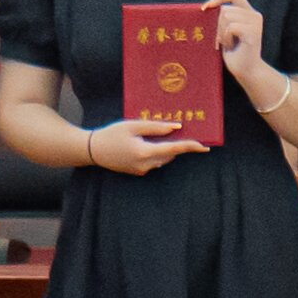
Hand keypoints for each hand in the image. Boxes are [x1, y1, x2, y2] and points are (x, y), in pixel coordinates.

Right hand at [82, 119, 204, 177]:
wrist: (92, 150)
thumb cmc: (112, 134)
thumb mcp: (133, 126)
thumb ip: (155, 127)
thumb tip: (176, 127)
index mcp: (145, 152)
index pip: (173, 149)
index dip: (190, 147)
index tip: (205, 147)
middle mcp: (145, 165)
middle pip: (170, 154)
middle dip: (179, 145)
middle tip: (190, 133)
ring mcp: (141, 170)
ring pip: (163, 159)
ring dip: (168, 148)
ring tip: (170, 134)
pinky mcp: (137, 171)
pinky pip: (154, 161)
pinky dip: (158, 152)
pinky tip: (152, 142)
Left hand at [211, 0, 270, 83]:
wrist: (246, 71)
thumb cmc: (234, 52)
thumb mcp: (227, 31)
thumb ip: (223, 18)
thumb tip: (205, 8)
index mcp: (249, 12)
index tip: (205, 8)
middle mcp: (255, 15)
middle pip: (225, 9)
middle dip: (217, 25)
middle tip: (220, 40)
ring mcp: (256, 23)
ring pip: (227, 16)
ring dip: (222, 32)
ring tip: (228, 43)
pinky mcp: (253, 33)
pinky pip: (231, 27)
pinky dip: (226, 37)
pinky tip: (231, 46)